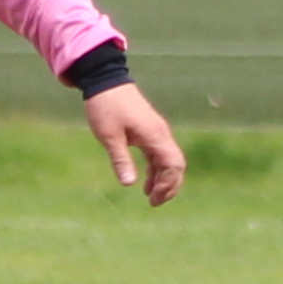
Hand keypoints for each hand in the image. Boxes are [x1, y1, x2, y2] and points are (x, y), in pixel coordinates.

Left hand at [83, 82, 186, 206]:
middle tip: (154, 203)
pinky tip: (146, 183)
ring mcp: (156, 131)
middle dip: (169, 186)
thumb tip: (128, 184)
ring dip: (162, 179)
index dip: (167, 184)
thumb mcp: (109, 136)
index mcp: (155, 135)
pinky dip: (155, 169)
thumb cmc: (105, 106)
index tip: (152, 198)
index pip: (174, 165)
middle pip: (177, 165)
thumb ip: (120, 159)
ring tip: (151, 198)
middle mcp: (161, 134)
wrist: (105, 80)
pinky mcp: (149, 130)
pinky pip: (159, 154)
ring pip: (169, 160)